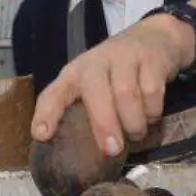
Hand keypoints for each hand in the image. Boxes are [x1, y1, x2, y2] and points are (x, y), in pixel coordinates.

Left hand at [30, 14, 193, 154]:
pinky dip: (152, 110)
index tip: (42, 135)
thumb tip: (89, 157)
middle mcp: (96, 63)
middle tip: (112, 150)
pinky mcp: (151, 58)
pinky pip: (151, 91)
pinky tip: (151, 116)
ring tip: (136, 133)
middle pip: (96, 93)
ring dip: (133, 122)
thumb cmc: (117, 72)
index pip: (55, 93)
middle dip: (104, 125)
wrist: (154, 38)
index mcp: (75, 74)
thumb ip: (89, 113)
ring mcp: (124, 57)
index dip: (47, 114)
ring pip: (126, 94)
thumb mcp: (96, 86)